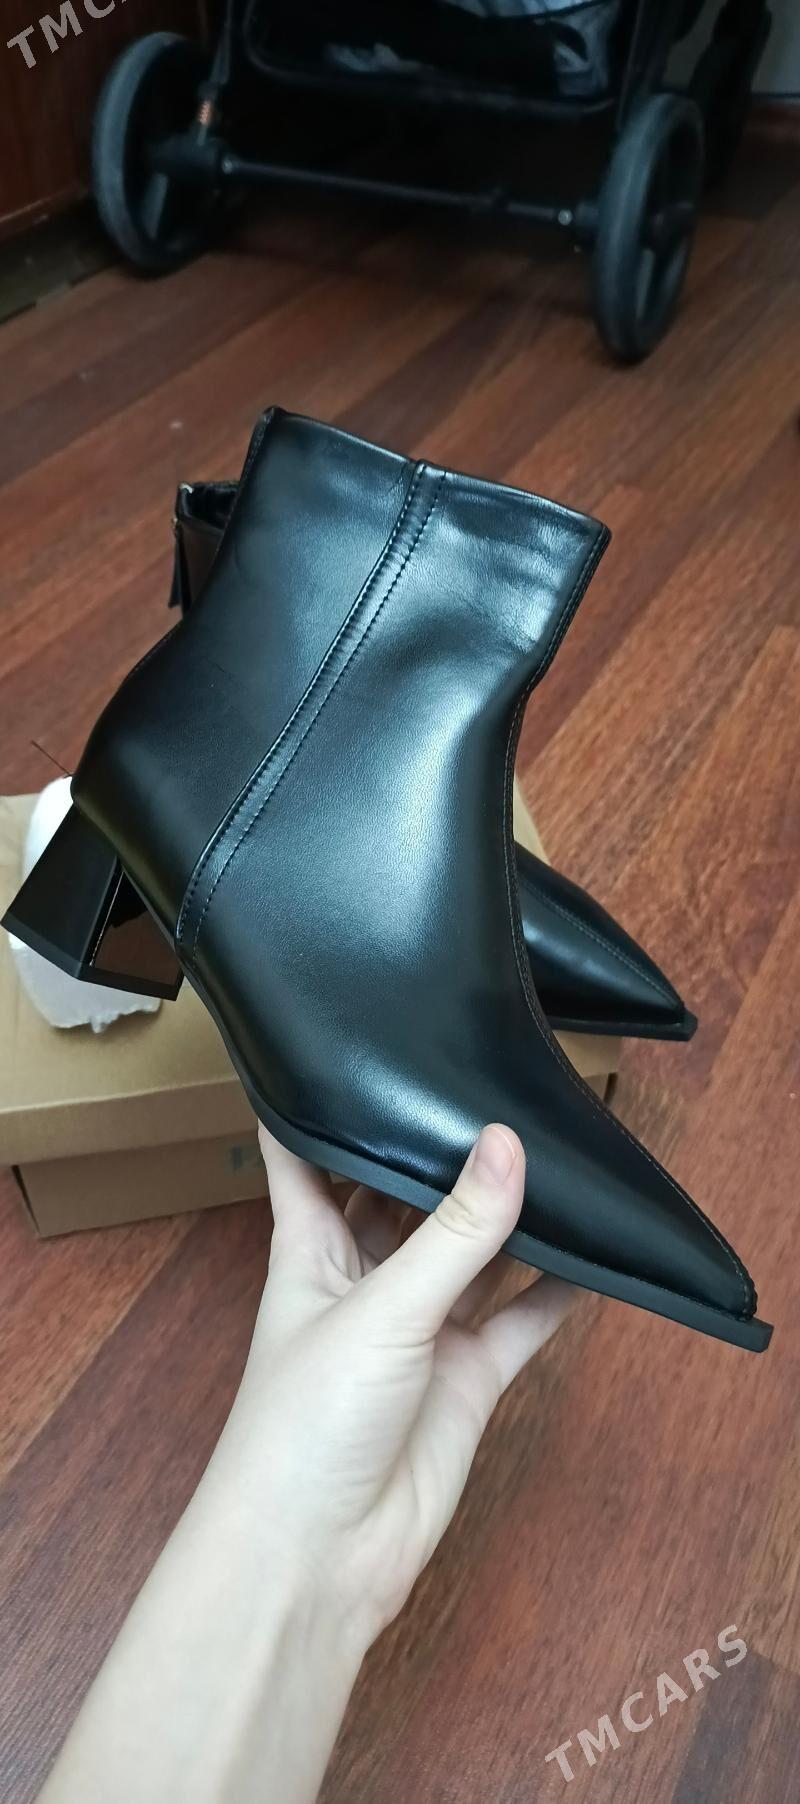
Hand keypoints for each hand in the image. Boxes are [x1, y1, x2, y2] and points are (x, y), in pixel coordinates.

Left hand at [217, 1123, 576, 1650]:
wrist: (316, 1559)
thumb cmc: (302, 1425)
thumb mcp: (379, 1310)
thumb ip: (453, 1233)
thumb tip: (506, 1144)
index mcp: (309, 1250)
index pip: (305, 1158)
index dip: (321, 1106)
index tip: (353, 1047)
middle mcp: (363, 1280)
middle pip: (404, 1198)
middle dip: (441, 1155)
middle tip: (495, 1088)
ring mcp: (418, 1330)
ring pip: (471, 1255)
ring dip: (506, 1216)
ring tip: (555, 1151)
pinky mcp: (465, 1379)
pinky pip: (518, 1320)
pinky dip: (553, 1291)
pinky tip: (590, 1252)